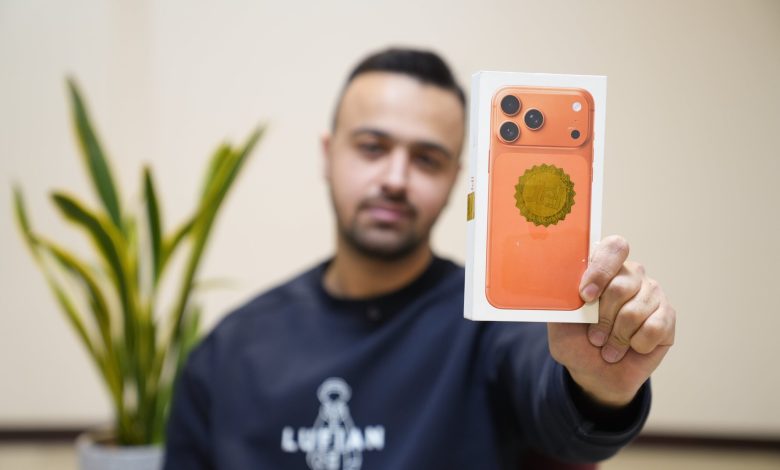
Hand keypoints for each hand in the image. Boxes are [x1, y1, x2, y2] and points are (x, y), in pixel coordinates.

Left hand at [547, 235, 675, 407]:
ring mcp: (652, 294)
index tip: (586, 297)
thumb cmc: (576, 341)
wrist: (594, 373)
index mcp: (604, 267)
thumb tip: (563, 280)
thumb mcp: (560, 320)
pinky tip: (631, 348)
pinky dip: (637, 344)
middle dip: (603, 318)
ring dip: (617, 336)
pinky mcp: (667, 316)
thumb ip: (562, 298)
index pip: (614, 248)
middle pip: (621, 285)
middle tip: (594, 337)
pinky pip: (655, 327)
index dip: (601, 271)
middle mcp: (631, 275)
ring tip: (609, 347)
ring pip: (636, 310)